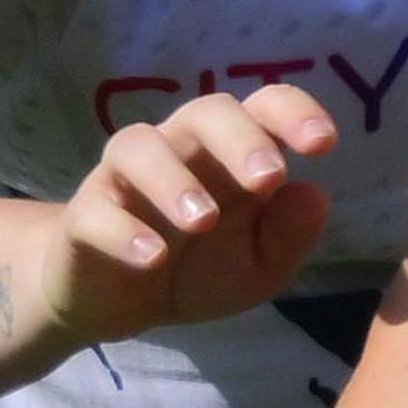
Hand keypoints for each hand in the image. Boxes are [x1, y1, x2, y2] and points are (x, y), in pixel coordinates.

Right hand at [32, 84, 339, 346]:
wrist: (116, 301)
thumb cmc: (198, 268)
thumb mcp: (256, 266)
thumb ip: (289, 235)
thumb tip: (316, 195)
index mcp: (230, 153)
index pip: (265, 106)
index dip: (294, 114)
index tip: (324, 144)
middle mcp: (179, 149)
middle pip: (206, 111)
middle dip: (240, 138)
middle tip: (268, 177)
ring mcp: (125, 178)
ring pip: (140, 145)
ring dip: (174, 179)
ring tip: (203, 220)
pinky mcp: (83, 216)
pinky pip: (96, 210)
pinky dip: (124, 231)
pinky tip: (152, 258)